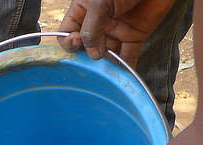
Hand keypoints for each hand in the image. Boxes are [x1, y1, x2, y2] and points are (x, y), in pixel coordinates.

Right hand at [59, 0, 174, 66]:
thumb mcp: (100, 3)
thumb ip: (91, 29)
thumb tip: (92, 54)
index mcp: (85, 11)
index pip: (68, 32)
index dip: (69, 42)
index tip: (76, 44)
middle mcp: (98, 23)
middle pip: (86, 47)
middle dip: (87, 57)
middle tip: (92, 61)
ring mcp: (116, 30)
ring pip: (106, 54)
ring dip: (105, 66)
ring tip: (105, 76)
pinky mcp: (135, 35)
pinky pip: (128, 55)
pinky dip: (126, 67)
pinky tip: (122, 79)